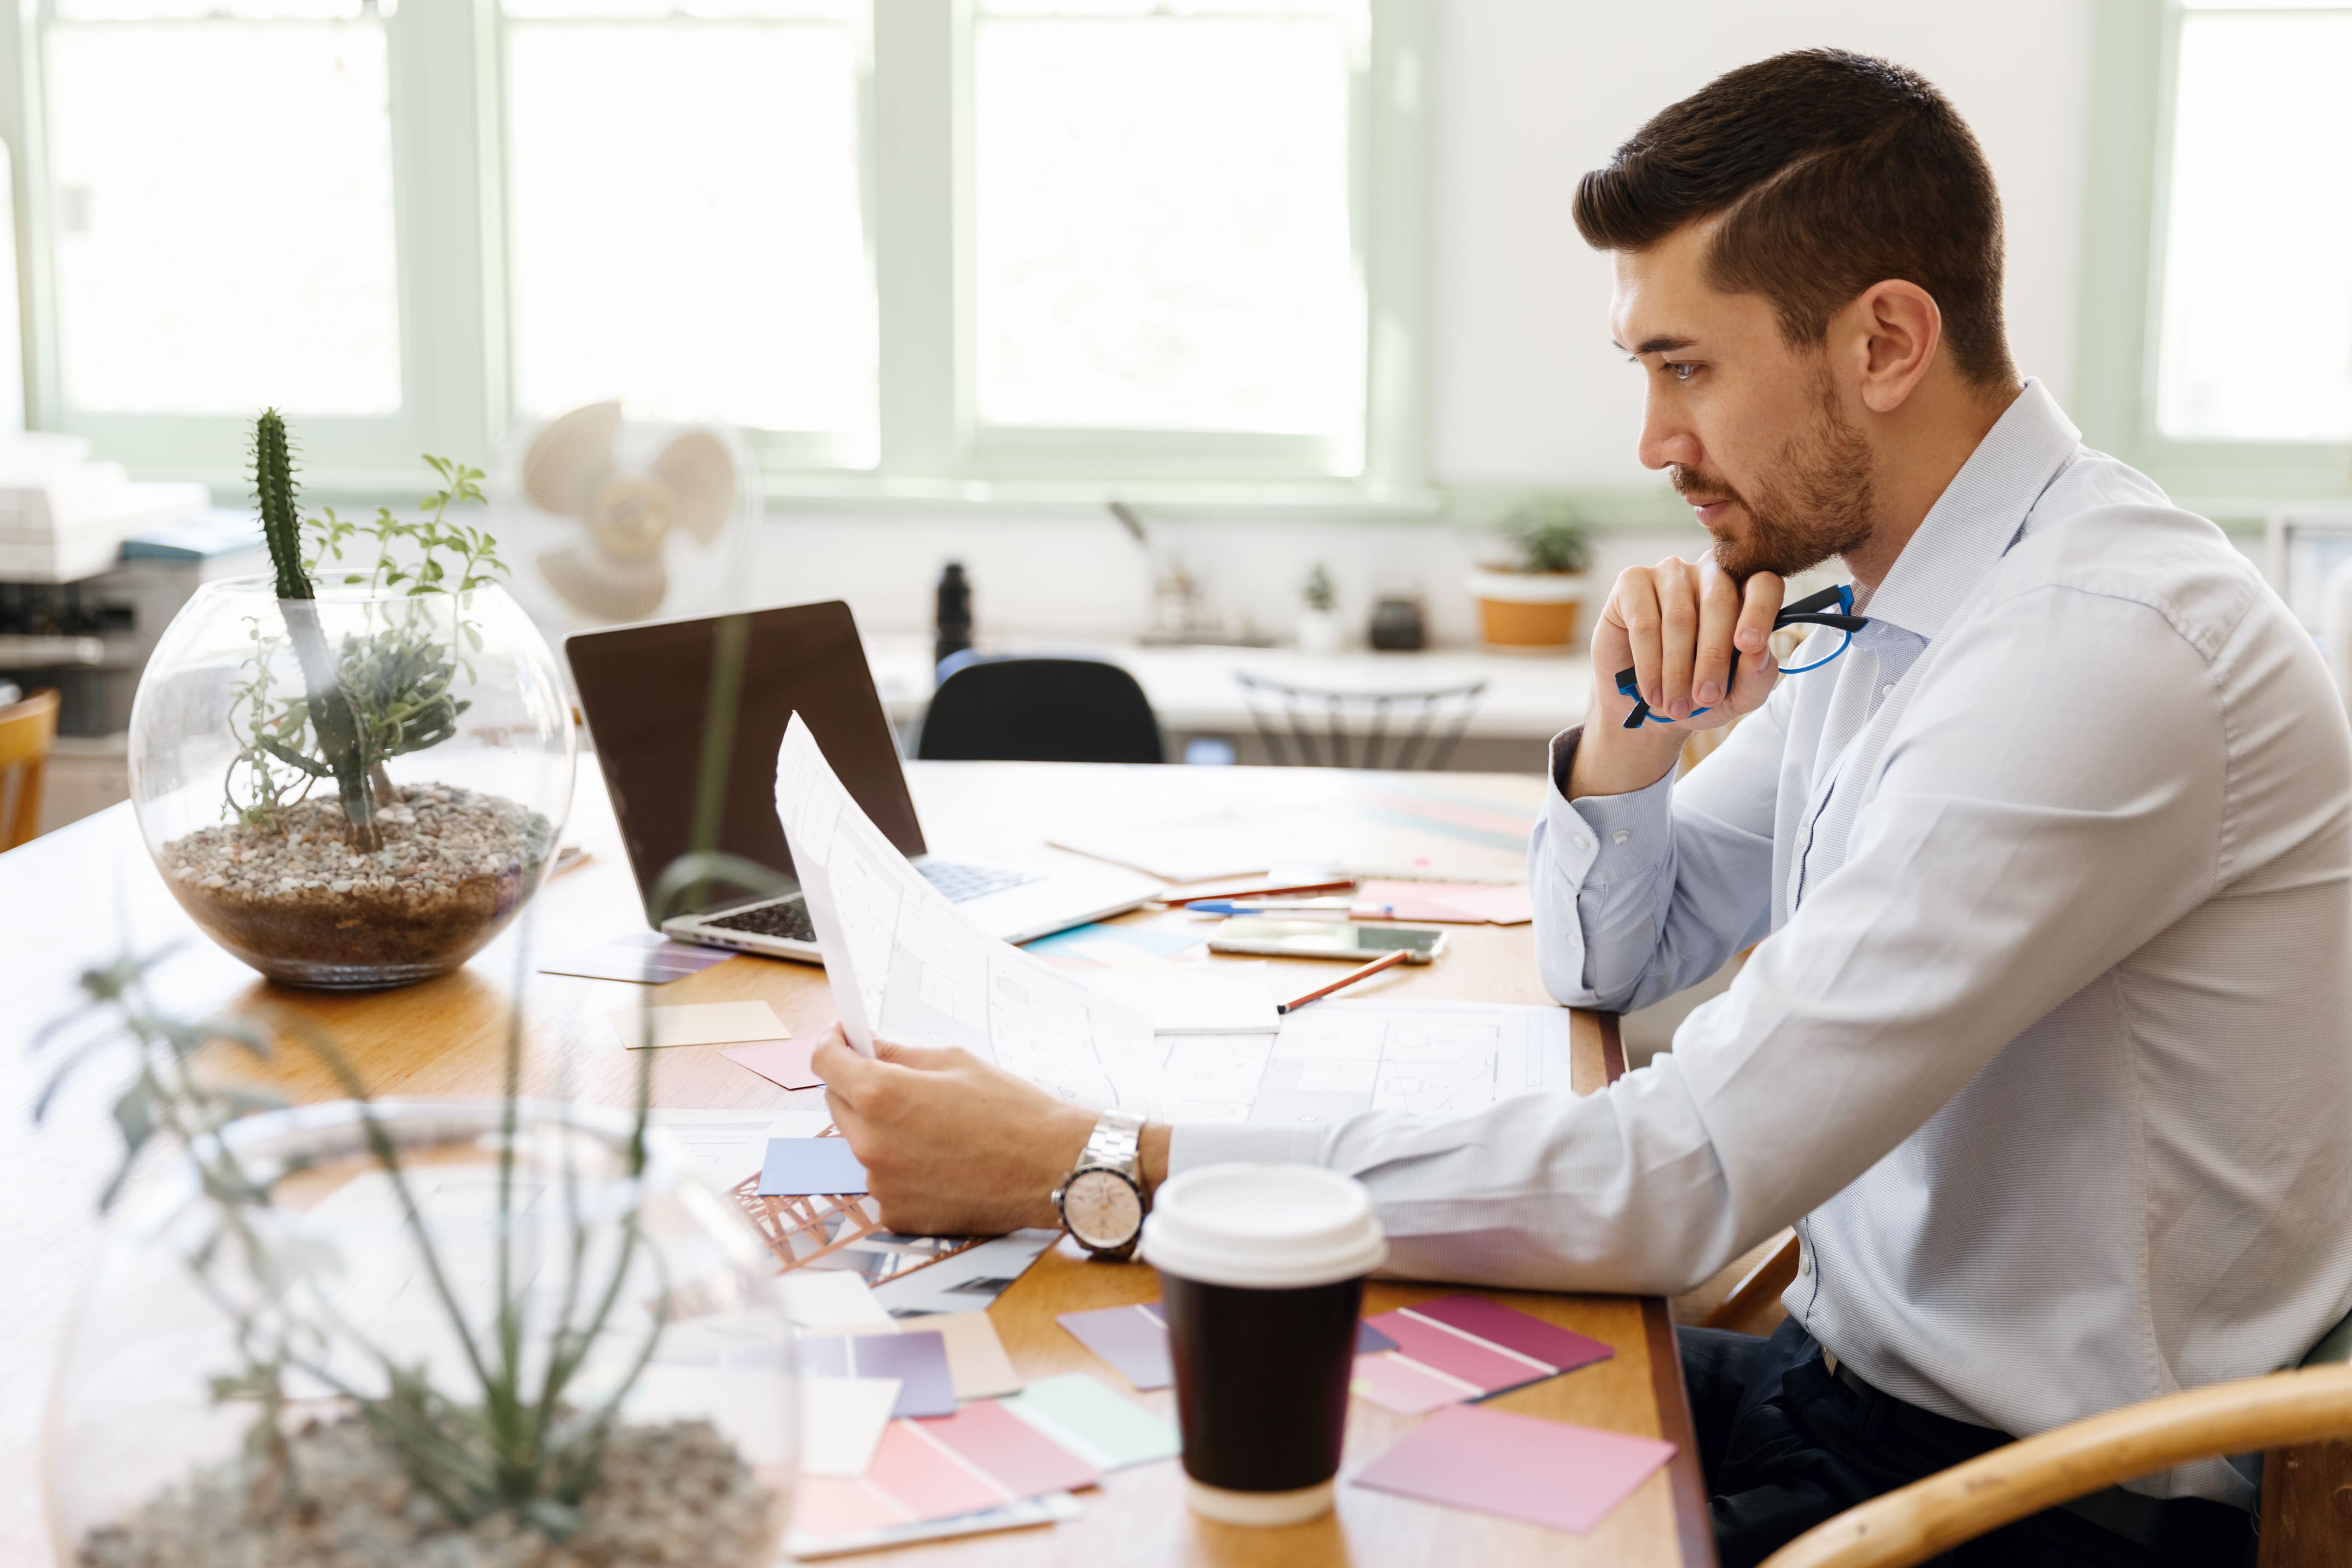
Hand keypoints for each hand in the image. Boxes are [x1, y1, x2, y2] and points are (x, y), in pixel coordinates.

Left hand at [813, 1024, 1095, 1235]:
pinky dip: (902, 1169)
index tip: (842, 1037)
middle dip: (858, 1086)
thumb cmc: (1013, 1111)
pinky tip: (941, 1162)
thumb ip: (899, 1054)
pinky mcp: (897, 1214)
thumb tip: (867, 1045)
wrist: (1052, 1169)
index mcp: (881, 1095)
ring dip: (883, 1130)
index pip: (825, 1061)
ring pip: (862, 1144)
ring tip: (935, 1128)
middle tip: (899, 1082)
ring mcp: (881, 1184)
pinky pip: (884, 1181)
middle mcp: (870, 1142)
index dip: (832, 1043)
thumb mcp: (955, 1062)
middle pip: (838, 1103)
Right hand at [1572, 557, 1782, 797]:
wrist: (1645, 706)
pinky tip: (1652, 691)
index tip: (1749, 645)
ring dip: (1677, 670)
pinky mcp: (1632, 582)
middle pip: (1719, 600)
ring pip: (1679, 617)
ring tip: (1675, 706)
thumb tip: (1758, 652)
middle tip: (1706, 698)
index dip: (1759, 611)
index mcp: (1744, 593)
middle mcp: (1709, 574)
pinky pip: (1643, 622)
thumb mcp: (1738, 696)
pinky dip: (1649, 664)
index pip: (1763, 584)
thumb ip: (1757, 676)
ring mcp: (1670, 573)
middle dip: (1713, 656)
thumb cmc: (1697, 693)